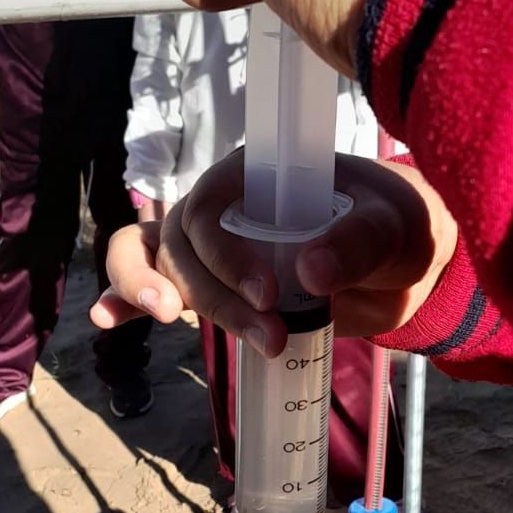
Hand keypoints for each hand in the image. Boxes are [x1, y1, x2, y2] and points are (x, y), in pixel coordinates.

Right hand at [92, 151, 457, 356]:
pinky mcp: (216, 286)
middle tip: (270, 336)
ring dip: (155, 293)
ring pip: (155, 260)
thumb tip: (309, 272)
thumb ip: (357, 244)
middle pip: (182, 244)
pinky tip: (106, 321)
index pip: (213, 207)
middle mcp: (227, 207)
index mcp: (261, 176)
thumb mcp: (393, 231)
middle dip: (213, 295)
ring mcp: (215, 248)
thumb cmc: (399, 230)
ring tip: (169, 318)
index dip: (226, 254)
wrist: (406, 268)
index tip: (268, 297)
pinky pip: (158, 284)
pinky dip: (126, 301)